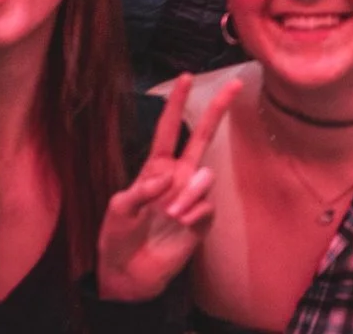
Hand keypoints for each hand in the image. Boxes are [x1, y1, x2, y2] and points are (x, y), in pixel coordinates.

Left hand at [99, 73, 233, 301]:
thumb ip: (141, 190)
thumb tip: (170, 177)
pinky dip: (194, 214)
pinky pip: (207, 207)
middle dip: (217, 110)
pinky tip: (180, 225)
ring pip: (206, 176)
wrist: (128, 276)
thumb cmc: (117, 238)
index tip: (184, 77)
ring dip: (190, 193)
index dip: (176, 104)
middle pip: (202, 137)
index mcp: (155, 169)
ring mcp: (191, 198)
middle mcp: (178, 178)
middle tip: (235, 84)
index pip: (169, 130)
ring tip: (173, 215)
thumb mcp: (118, 210)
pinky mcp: (200, 222)